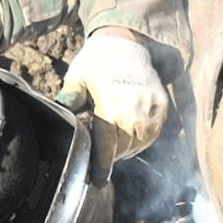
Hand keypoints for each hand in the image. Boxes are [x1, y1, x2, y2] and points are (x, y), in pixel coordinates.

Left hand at [56, 28, 168, 184]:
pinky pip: (152, 136)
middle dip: (110, 156)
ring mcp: (152, 111)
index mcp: (111, 107)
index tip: (97, 181)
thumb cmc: (98, 62)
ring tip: (112, 146)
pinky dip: (140, 140)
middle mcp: (135, 112)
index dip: (102, 167)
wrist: (127, 41)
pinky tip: (127, 134)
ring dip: (125, 150)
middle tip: (98, 156)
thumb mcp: (78, 78)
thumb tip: (60, 112)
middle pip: (122, 150)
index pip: (107, 147)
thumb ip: (70, 99)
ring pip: (138, 145)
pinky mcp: (162, 108)